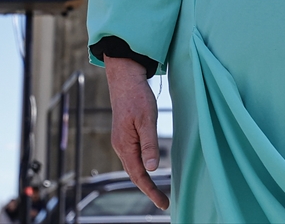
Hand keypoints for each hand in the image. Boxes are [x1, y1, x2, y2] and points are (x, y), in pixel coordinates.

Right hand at [104, 56, 168, 210]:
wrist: (125, 80)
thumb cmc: (137, 98)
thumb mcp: (147, 120)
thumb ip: (149, 144)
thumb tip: (152, 169)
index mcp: (125, 146)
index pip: (139, 175)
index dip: (151, 191)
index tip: (163, 203)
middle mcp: (121, 147)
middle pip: (135, 174)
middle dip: (148, 190)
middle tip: (163, 203)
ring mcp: (122, 142)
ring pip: (133, 166)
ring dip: (144, 180)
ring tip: (157, 192)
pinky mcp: (125, 136)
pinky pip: (133, 157)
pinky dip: (142, 167)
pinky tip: (149, 170)